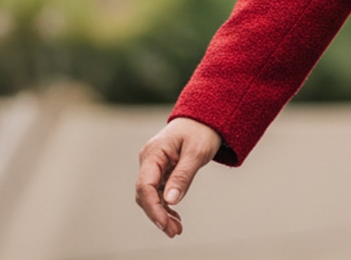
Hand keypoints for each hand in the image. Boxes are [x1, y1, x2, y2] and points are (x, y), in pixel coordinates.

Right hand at [135, 117, 221, 237]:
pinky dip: (166, 206)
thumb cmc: (201, 131)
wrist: (206, 118)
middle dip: (157, 214)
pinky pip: (159, 192)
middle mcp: (149, 159)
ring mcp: (154, 165)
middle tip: (174, 231)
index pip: (145, 185)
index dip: (153, 207)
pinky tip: (175, 217)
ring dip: (162, 213)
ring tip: (176, 229)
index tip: (165, 223)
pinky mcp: (161, 171)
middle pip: (145, 193)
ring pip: (151, 196)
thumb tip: (170, 201)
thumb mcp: (196, 153)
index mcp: (153, 152)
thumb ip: (183, 176)